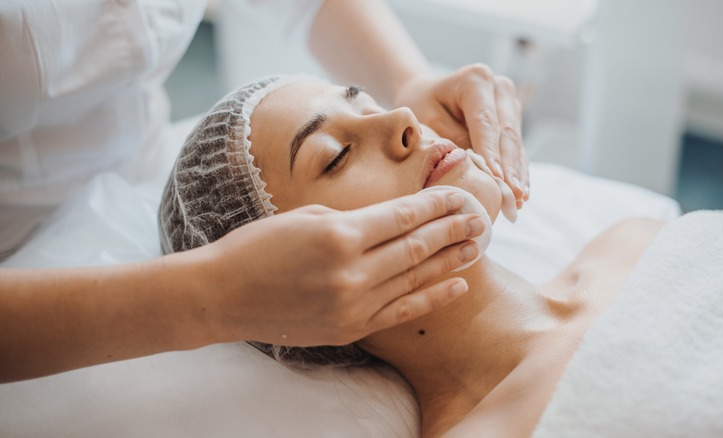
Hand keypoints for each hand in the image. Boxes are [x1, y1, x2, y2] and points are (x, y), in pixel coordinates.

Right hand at [197, 189, 484, 346]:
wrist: (222, 296)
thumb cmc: (257, 247)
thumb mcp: (305, 216)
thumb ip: (353, 219)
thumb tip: (393, 217)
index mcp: (340, 235)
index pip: (403, 215)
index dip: (436, 202)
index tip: (460, 191)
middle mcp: (353, 272)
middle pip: (417, 245)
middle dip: (452, 228)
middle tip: (480, 216)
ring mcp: (353, 305)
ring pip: (415, 278)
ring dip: (450, 260)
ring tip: (477, 245)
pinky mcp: (350, 329)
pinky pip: (401, 312)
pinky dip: (431, 297)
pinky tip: (457, 285)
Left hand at [394, 64, 529, 206]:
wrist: (428, 94)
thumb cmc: (423, 106)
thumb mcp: (427, 120)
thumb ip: (452, 141)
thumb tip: (476, 167)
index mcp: (476, 80)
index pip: (486, 122)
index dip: (492, 152)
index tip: (497, 178)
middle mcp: (499, 88)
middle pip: (507, 133)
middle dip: (510, 167)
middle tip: (513, 195)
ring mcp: (510, 104)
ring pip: (516, 143)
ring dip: (518, 173)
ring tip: (519, 200)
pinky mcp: (513, 120)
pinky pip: (517, 149)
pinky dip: (518, 172)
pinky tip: (521, 193)